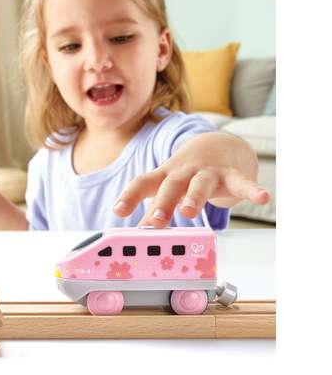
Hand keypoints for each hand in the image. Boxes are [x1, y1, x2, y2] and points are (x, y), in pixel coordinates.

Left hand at [113, 136, 270, 227]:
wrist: (215, 146)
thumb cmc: (185, 173)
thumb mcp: (167, 187)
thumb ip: (153, 207)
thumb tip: (137, 233)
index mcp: (165, 176)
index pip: (143, 182)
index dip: (129, 196)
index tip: (117, 211)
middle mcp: (183, 172)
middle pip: (171, 185)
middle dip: (162, 202)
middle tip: (154, 221)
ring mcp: (207, 172)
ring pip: (200, 183)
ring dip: (194, 196)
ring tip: (190, 211)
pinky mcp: (230, 174)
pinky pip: (241, 182)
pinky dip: (251, 189)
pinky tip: (263, 197)